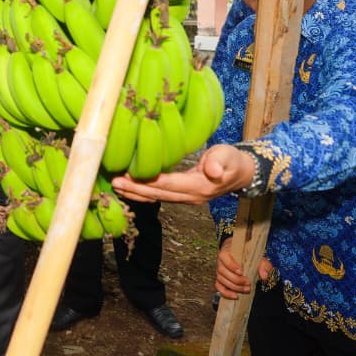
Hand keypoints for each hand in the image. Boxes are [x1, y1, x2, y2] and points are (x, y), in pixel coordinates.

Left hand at [112, 143, 255, 203]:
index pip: (169, 184)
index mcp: (199, 187)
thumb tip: (214, 172)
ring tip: (116, 187)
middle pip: (158, 194)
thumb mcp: (229, 156)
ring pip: (157, 198)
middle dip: (135, 189)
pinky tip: (130, 189)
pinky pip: (160, 196)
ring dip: (136, 193)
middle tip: (114, 182)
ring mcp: (186, 199)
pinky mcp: (182, 196)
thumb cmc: (232, 160)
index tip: (128, 177)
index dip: (148, 182)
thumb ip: (220, 163)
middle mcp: (190, 197)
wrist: (241, 173)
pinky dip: (144, 194)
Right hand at [215, 243, 272, 299]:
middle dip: (236, 279)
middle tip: (248, 283)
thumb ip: (263, 265)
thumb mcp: (257, 258)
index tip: (241, 272)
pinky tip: (235, 296)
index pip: (224, 258)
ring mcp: (219, 272)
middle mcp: (220, 262)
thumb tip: (264, 276)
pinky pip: (219, 287)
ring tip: (246, 290)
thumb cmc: (248, 256)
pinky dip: (226, 293)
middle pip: (223, 271)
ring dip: (234, 287)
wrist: (243, 257)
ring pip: (221, 280)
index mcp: (226, 252)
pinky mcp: (220, 280)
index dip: (231, 266)